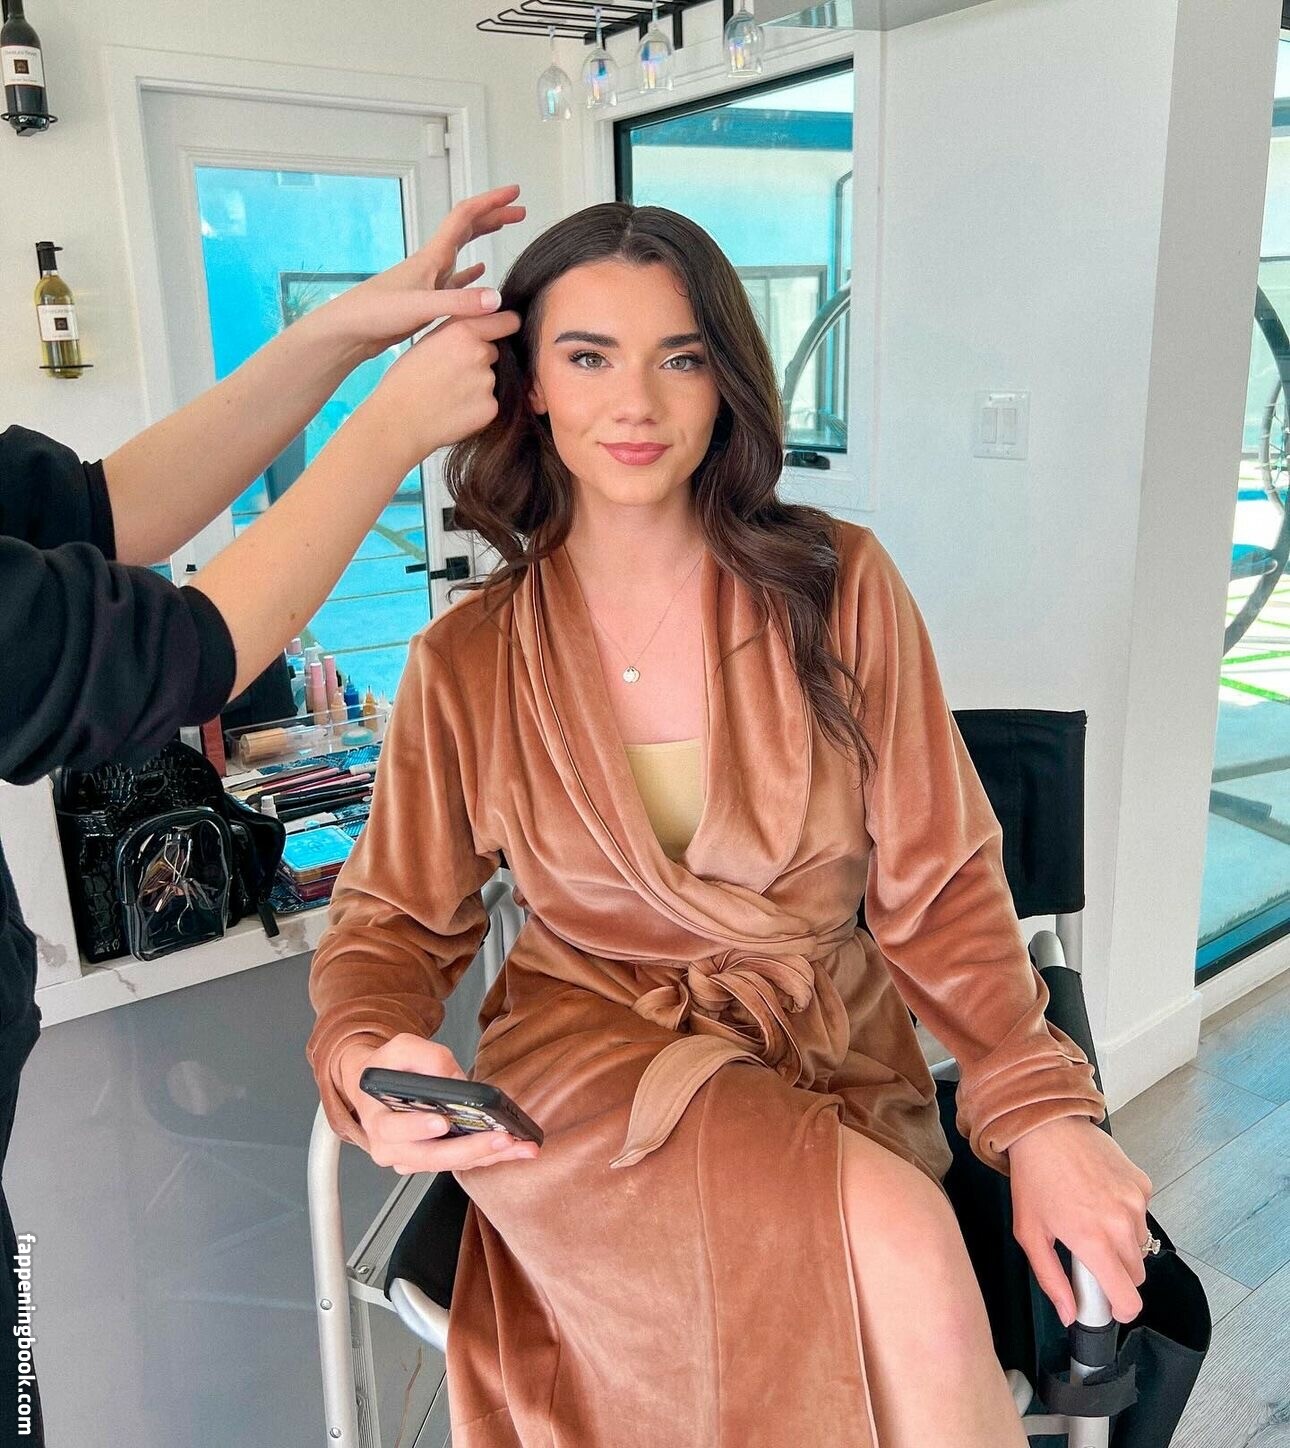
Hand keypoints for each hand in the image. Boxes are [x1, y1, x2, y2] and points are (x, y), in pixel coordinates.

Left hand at [308, 182, 526, 361]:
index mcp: (432, 258)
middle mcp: (432, 264)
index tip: (514, 193)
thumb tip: (497, 299)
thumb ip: (460, 304)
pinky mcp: (426, 300)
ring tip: (503, 231)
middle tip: (519, 211)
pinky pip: (455, 281)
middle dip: (493, 216)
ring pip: (463, 250)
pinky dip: (471, 273)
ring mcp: (429, 281)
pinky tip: (480, 275)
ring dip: (484, 237)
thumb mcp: (421, 307)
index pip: (465, 217)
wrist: (350, 331)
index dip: (491, 202)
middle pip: (467, 229)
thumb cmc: (377, 313)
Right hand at [337, 1032, 539, 1174]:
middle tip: (501, 1139)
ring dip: (489, 1156)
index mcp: (378, 1120)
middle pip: (432, 1157)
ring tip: (521, 1146)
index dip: (418, 1128)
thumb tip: (455, 1079)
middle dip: (471, 1149)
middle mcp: (392, 1148)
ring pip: (452, 1163)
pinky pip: (462, 1162)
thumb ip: (425, 1057)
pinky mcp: (434, 1160)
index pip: (394, 1130)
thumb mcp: (400, 1049)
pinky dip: (489, 1156)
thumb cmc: (389, 1068)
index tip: (442, 1121)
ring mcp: (413, 1159)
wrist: (377, 1088)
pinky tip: (515, 1148)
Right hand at [353, 303, 520, 469]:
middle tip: (452, 376)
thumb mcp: (427, 341)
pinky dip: (477, 407)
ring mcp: (488, 383)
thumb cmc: (405, 381)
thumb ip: (457, 330)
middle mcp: (480, 354)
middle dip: (480, 362)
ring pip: (490, 380)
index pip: (507, 321)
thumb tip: (482, 324)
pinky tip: (455, 410)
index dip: (507, 326)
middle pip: (493, 353)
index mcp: (463, 332)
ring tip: (449, 395)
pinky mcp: (491, 409)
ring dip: (477, 386)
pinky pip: (490, 403)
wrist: (399, 421)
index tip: (508, 328)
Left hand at [1006, 1115, 1153, 1326]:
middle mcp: (1121, 1224)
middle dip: (1116, 1274)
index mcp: (1093, 1241)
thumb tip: (1069, 1314)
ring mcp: (1136, 1202)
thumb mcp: (1029, 1232)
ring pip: (1140, 1246)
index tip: (1111, 1306)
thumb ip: (1051, 1279)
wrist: (1046, 1126)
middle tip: (1090, 1255)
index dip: (1121, 1310)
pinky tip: (1101, 1196)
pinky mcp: (1143, 1184)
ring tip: (1092, 1219)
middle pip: (1136, 1275)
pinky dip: (1126, 1215)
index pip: (1129, 1298)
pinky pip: (1142, 1215)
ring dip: (1122, 1244)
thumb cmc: (1033, 1176)